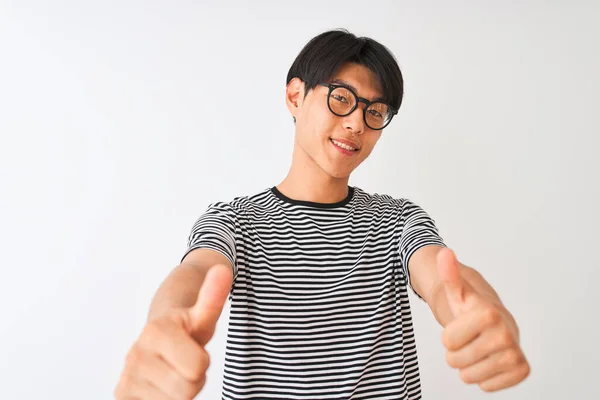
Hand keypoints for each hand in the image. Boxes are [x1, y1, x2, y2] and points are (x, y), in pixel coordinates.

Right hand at [114, 264, 232, 398]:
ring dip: (180, 392)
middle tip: (184, 363)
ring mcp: (127, 378)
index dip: (202, 361)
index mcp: (155, 331)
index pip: (197, 367)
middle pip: (187, 389)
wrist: (159, 340)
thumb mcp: (202, 314)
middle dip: (193, 379)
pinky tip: (161, 387)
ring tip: (173, 373)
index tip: (193, 348)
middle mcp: (135, 355)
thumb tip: (223, 270)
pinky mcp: (123, 396)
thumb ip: (213, 296)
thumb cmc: (185, 328)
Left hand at [437, 248, 529, 391]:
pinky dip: (483, 378)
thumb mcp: (456, 293)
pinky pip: (486, 387)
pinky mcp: (521, 370)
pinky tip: (488, 361)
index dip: (448, 336)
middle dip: (455, 353)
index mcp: (488, 314)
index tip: (460, 326)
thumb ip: (449, 274)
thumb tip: (444, 253)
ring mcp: (515, 353)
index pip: (447, 341)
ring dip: (467, 366)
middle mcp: (505, 334)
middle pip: (455, 361)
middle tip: (467, 340)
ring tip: (476, 349)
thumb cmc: (471, 310)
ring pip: (469, 377)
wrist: (496, 323)